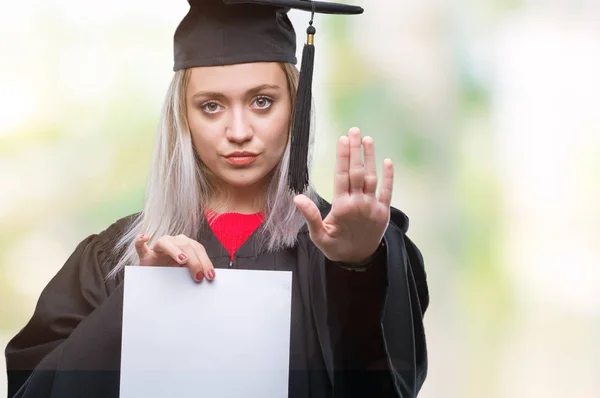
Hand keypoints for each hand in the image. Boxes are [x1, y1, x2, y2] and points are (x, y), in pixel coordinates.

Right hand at [135, 234, 215, 282]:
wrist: (156, 277)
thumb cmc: (174, 272)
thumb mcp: (187, 271)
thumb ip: (195, 270)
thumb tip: (208, 277)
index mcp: (186, 244)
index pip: (198, 248)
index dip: (205, 261)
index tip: (209, 275)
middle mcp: (173, 241)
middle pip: (185, 245)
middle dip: (194, 261)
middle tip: (198, 275)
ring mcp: (158, 246)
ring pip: (165, 242)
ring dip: (175, 250)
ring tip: (183, 260)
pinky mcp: (145, 254)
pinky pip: (140, 245)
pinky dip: (140, 240)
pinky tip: (145, 237)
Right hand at [294, 127, 392, 263]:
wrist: (358, 261)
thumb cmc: (335, 246)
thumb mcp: (318, 235)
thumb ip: (310, 216)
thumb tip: (298, 198)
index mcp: (342, 207)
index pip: (342, 176)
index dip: (343, 156)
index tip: (342, 139)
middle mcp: (359, 204)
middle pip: (357, 171)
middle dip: (355, 150)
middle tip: (353, 131)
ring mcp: (373, 207)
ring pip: (372, 178)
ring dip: (370, 157)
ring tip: (367, 139)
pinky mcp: (384, 212)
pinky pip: (388, 191)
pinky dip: (388, 177)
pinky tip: (388, 161)